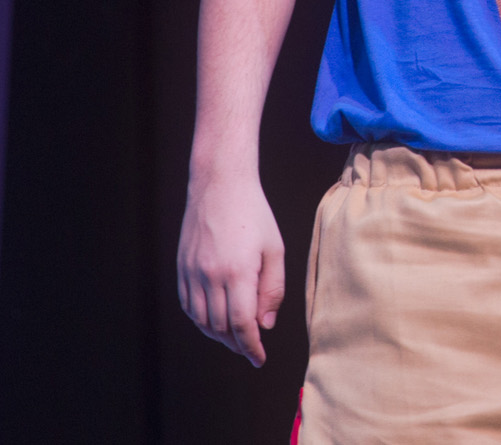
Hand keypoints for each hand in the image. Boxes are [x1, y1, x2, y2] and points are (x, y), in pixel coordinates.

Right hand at [177, 174, 285, 366]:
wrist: (219, 187)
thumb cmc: (254, 215)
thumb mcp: (274, 249)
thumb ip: (272, 289)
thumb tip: (265, 324)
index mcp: (237, 272)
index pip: (241, 323)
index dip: (251, 346)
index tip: (259, 359)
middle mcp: (209, 276)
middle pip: (220, 326)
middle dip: (237, 343)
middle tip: (251, 349)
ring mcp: (191, 273)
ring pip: (201, 320)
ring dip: (218, 335)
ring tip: (236, 339)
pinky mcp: (181, 269)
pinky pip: (188, 306)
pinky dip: (201, 320)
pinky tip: (215, 321)